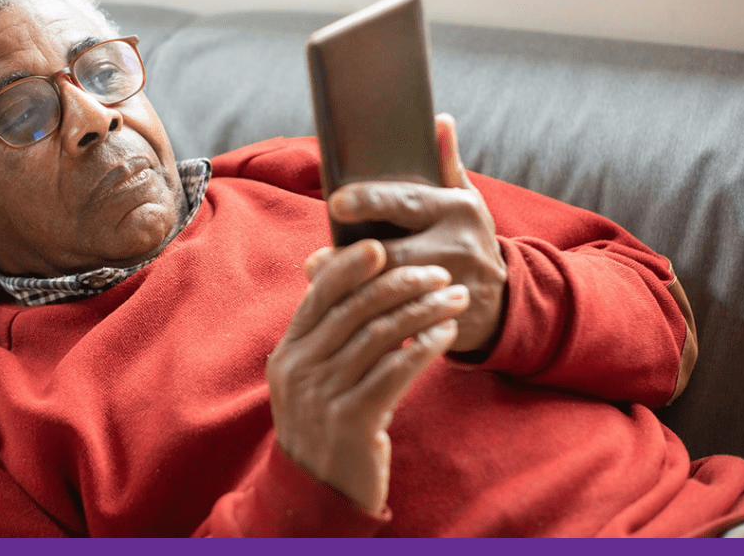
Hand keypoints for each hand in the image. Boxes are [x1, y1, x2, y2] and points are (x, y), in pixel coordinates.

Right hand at [266, 240, 467, 513]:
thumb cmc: (325, 427)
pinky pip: (397, 370)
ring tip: (454, 298)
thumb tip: (362, 286)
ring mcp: (324, 395)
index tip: (381, 246)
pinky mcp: (354, 421)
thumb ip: (327, 338)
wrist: (316, 498)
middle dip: (401, 282)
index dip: (350, 265)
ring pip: (382, 334)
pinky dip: (425, 346)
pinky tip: (447, 333)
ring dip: (424, 309)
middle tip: (437, 272)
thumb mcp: (311, 380)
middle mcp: (301, 369)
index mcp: (289, 352)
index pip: (320, 294)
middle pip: (356, 308)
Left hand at [328, 114, 506, 353]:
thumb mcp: (465, 199)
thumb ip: (447, 163)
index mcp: (457, 209)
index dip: (370, 201)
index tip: (336, 200)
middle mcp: (459, 246)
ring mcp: (456, 287)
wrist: (510, 300)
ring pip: (393, 292)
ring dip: (354, 289)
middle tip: (315, 260)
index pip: (407, 202)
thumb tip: (439, 119)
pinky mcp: (449, 322)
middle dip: (350, 258)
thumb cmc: (469, 238)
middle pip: (394, 254)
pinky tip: (347, 316)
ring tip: (322, 282)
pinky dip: (373, 320)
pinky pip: (403, 324)